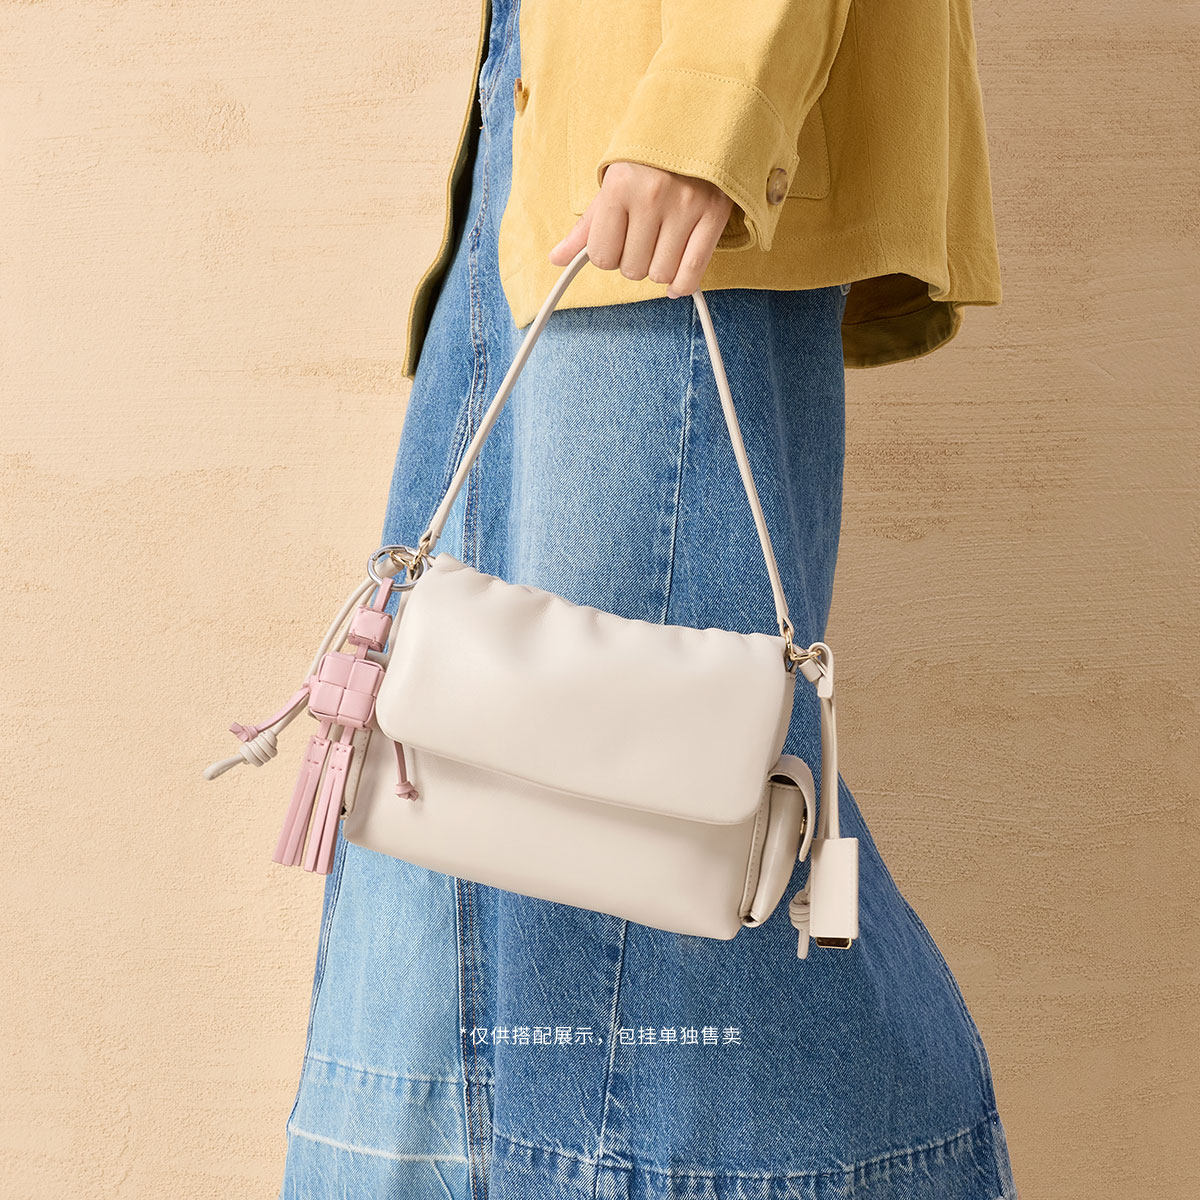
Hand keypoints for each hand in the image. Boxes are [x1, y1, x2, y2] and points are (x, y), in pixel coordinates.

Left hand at [547, 161, 733, 298]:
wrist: (695, 123)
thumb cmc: (647, 162)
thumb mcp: (612, 185)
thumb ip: (586, 227)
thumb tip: (555, 258)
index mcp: (619, 187)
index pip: (602, 256)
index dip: (607, 256)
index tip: (617, 242)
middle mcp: (652, 196)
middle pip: (632, 269)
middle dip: (633, 262)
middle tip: (642, 240)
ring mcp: (686, 206)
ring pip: (660, 274)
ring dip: (657, 270)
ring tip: (661, 247)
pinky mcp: (714, 215)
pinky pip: (692, 272)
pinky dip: (680, 285)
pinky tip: (675, 279)